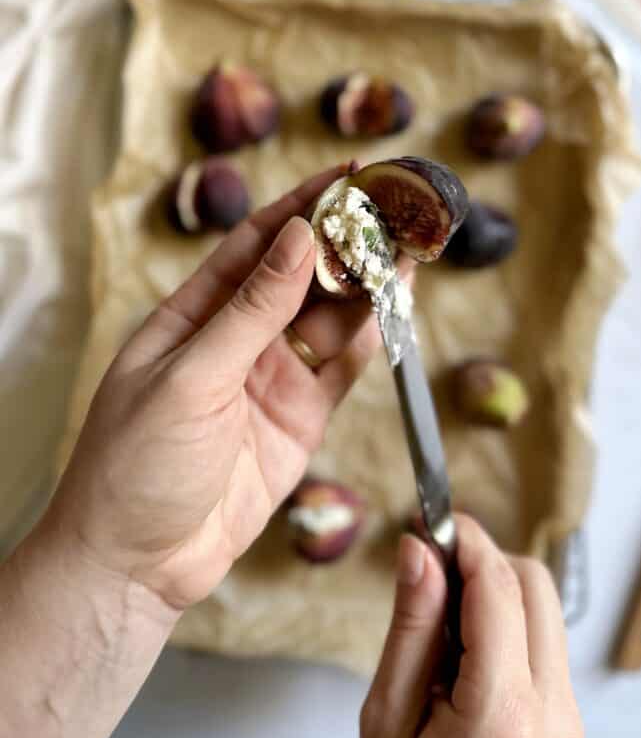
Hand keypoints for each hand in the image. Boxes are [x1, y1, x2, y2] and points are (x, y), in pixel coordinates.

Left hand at [50, 165, 385, 610]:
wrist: (137, 563)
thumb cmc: (136, 463)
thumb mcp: (191, 376)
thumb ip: (251, 310)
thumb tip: (297, 236)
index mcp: (192, 315)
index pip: (254, 245)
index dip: (300, 206)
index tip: (346, 174)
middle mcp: (235, 340)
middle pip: (300, 278)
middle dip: (344, 244)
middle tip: (393, 210)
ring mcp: (270, 380)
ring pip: (328, 320)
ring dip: (365, 286)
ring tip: (407, 249)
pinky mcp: (299, 420)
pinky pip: (341, 370)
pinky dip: (370, 340)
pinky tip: (395, 307)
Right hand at [360, 515, 583, 737]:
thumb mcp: (387, 718)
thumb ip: (411, 627)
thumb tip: (419, 550)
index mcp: (504, 715)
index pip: (497, 587)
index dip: (465, 540)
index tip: (435, 520)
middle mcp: (553, 716)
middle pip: (535, 585)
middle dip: (485, 561)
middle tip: (432, 565)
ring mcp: (569, 725)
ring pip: (546, 611)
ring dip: (498, 593)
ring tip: (442, 622)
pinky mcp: (568, 727)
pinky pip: (545, 647)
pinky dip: (509, 627)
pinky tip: (465, 652)